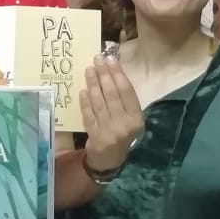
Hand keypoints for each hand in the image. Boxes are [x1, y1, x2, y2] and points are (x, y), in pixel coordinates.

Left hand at [80, 57, 144, 172]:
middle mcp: (125, 124)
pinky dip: (85, 103)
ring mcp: (109, 131)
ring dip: (93, 84)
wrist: (111, 159)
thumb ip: (123, 98)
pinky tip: (83, 90)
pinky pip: (89, 116)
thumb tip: (113, 70)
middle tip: (97, 59)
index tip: (111, 59)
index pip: (127, 91)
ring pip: (100, 103)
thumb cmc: (122, 132)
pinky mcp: (95, 136)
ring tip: (89, 70)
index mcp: (136, 118)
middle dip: (104, 75)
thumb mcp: (129, 117)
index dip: (118, 74)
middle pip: (112, 95)